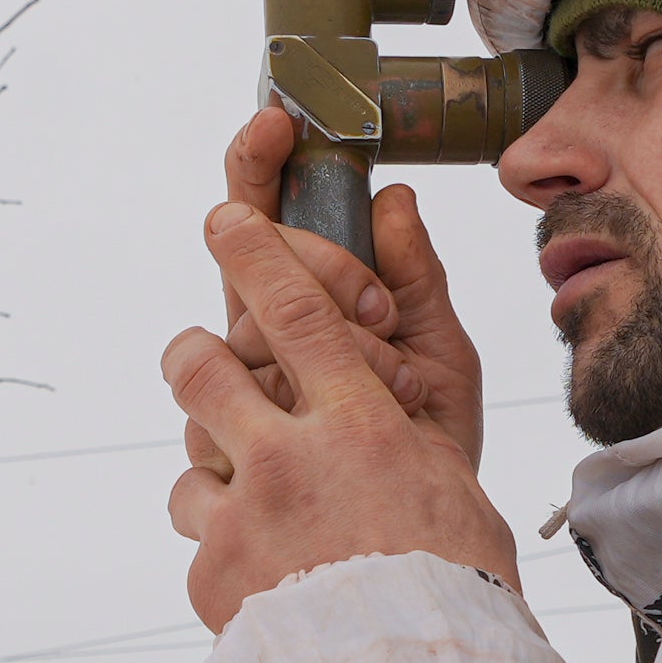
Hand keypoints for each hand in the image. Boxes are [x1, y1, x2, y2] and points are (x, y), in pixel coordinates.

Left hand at [167, 190, 525, 634]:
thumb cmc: (456, 579)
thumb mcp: (455, 467)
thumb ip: (420, 370)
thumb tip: (402, 252)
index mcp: (362, 426)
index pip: (294, 309)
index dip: (254, 251)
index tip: (225, 217)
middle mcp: (289, 459)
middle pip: (203, 364)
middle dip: (196, 354)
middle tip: (207, 363)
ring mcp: (242, 519)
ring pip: (187, 454)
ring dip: (215, 469)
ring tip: (262, 509)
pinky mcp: (210, 577)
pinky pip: (198, 532)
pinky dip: (225, 545)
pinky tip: (270, 574)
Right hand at [209, 105, 483, 472]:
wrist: (418, 543)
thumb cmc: (429, 444)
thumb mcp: (443, 353)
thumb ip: (417, 279)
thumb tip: (395, 198)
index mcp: (305, 301)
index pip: (266, 214)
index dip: (260, 163)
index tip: (277, 119)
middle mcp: (259, 336)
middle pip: (254, 264)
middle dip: (328, 275)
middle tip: (382, 314)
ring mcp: (234, 391)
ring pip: (247, 334)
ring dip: (338, 355)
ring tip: (400, 396)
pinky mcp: (218, 451)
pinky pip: (233, 406)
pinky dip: (300, 419)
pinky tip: (347, 438)